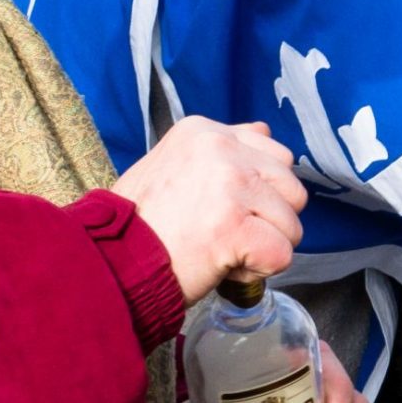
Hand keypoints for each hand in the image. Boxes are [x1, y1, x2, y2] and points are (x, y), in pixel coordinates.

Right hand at [115, 117, 307, 303]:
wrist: (110, 263)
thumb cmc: (140, 225)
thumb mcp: (172, 165)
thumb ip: (222, 150)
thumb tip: (263, 131)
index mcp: (206, 132)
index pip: (275, 156)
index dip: (258, 195)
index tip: (221, 211)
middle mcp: (221, 149)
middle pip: (291, 187)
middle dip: (268, 220)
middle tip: (224, 235)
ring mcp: (230, 185)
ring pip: (291, 223)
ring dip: (264, 247)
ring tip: (220, 251)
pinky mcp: (235, 225)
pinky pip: (281, 255)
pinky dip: (259, 271)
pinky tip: (223, 267)